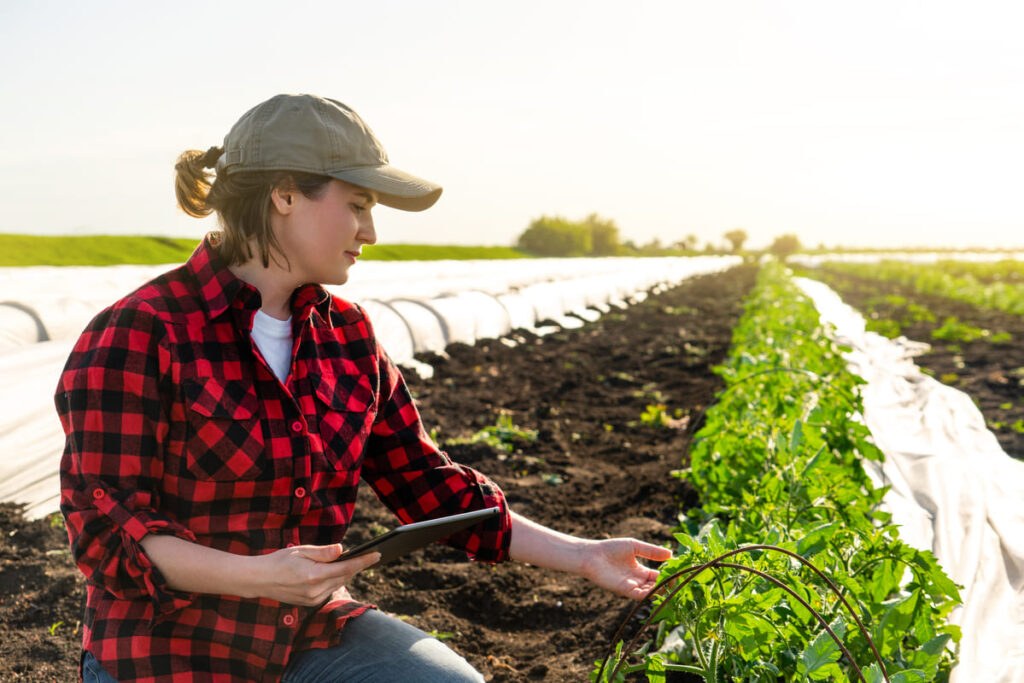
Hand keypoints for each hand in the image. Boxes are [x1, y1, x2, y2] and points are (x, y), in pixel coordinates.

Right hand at [252, 544, 379, 606]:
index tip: (377, 555)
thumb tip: (342, 550)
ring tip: (355, 561)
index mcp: (314, 575)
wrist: (260, 580)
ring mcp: (313, 599)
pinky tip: (335, 572)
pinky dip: (334, 580)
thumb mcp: (301, 551)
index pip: (346, 568)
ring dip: (346, 573)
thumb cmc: (279, 561)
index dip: (364, 561)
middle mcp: (316, 590)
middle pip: (345, 577)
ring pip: (337, 584)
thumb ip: (323, 552)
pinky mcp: (310, 603)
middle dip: (357, 566)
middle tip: (370, 555)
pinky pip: (328, 590)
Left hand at [578, 538, 672, 599]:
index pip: (659, 575)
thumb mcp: (635, 546)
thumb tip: (671, 554)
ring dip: (662, 589)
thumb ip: (651, 551)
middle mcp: (637, 581)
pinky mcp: (625, 590)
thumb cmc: (610, 548)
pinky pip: (641, 595)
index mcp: (640, 570)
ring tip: (672, 583)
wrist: (592, 555)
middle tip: (679, 580)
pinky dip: (650, 593)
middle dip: (668, 584)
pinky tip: (658, 587)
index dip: (669, 574)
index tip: (680, 571)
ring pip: (651, 592)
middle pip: (657, 586)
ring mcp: (632, 586)